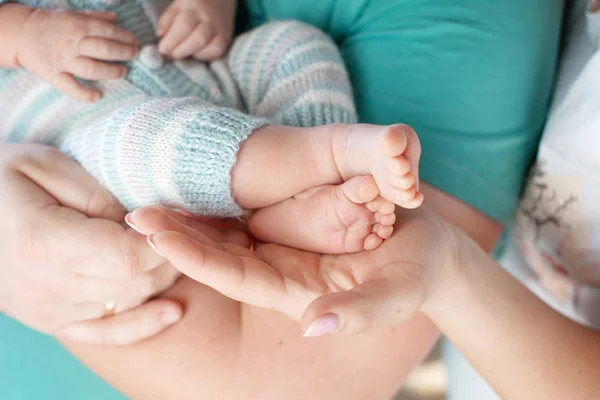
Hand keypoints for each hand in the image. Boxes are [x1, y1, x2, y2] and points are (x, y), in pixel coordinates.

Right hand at [0, 144, 181, 344]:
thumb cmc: (2, 179)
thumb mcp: (44, 164)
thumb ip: (96, 194)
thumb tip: (141, 224)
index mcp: (43, 241)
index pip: (127, 255)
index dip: (162, 240)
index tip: (177, 219)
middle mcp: (47, 286)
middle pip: (135, 282)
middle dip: (171, 257)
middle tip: (185, 231)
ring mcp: (49, 310)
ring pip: (129, 303)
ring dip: (162, 279)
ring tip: (179, 251)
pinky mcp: (53, 320)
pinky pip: (106, 333)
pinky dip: (143, 324)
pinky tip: (172, 311)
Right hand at [17, 9, 138, 101]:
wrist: (21, 33)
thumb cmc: (51, 23)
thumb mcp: (72, 14)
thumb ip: (95, 17)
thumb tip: (116, 19)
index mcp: (78, 26)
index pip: (107, 32)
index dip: (125, 37)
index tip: (136, 42)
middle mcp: (73, 44)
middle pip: (104, 50)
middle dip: (124, 53)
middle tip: (134, 55)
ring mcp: (64, 61)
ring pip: (92, 69)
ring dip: (110, 72)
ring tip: (122, 72)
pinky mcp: (54, 75)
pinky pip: (71, 87)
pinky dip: (85, 94)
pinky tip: (98, 96)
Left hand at [127, 204, 461, 335]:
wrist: (428, 252)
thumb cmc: (415, 275)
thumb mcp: (394, 295)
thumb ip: (357, 312)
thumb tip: (313, 324)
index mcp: (296, 290)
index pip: (233, 275)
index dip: (194, 256)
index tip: (156, 235)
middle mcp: (281, 270)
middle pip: (219, 254)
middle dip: (177, 234)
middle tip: (133, 210)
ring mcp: (286, 246)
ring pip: (227, 233)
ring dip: (190, 215)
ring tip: (152, 195)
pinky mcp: (294, 224)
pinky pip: (248, 214)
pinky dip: (219, 202)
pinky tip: (196, 186)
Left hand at [157, 0, 235, 59]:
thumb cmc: (195, 2)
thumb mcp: (178, 5)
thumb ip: (168, 19)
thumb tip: (160, 36)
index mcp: (195, 5)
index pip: (185, 24)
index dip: (172, 40)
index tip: (162, 50)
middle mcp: (211, 18)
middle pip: (199, 38)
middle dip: (181, 50)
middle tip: (170, 55)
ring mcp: (221, 29)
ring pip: (210, 47)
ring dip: (192, 54)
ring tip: (181, 53)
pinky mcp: (227, 39)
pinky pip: (216, 52)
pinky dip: (204, 56)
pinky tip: (195, 53)